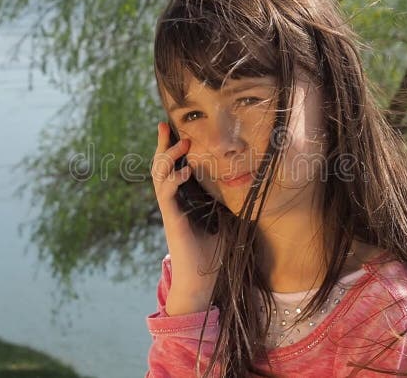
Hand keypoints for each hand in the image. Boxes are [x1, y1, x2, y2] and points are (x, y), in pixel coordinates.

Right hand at [151, 122, 219, 315]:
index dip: (172, 150)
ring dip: (168, 158)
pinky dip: (173, 181)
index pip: (173, 168)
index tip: (174, 130)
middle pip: (160, 167)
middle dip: (161, 146)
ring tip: (179, 142)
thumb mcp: (225, 222)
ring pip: (159, 177)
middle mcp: (172, 203)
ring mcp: (170, 211)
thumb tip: (247, 188)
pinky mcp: (172, 221)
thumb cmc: (212, 255)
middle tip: (164, 125)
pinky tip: (183, 172)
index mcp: (182, 201)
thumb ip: (228, 205)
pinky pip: (166, 196)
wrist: (200, 282)